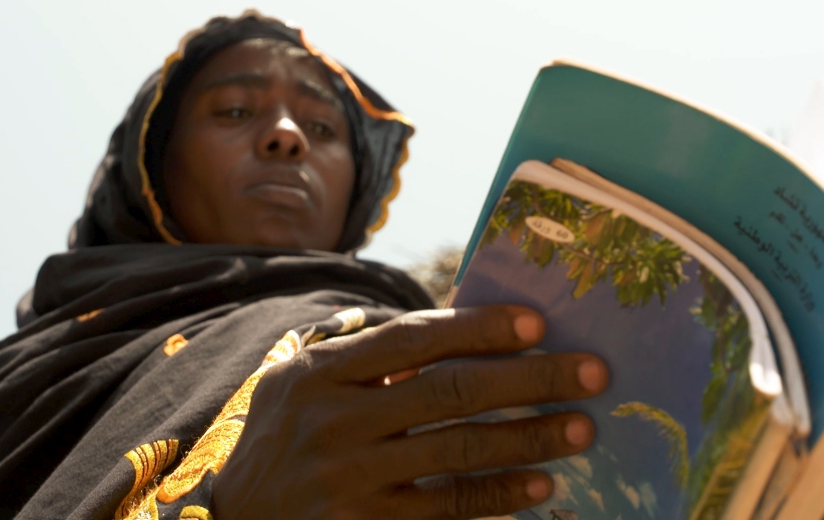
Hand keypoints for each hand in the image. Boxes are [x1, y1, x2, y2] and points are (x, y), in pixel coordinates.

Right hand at [211, 306, 607, 518]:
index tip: (537, 323)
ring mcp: (348, 481)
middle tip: (591, 373)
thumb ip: (372, 358)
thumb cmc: (287, 437)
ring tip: (580, 428)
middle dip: (529, 379)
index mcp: (322, 372)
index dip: (479, 328)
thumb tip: (464, 329)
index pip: (413, 339)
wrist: (232, 518)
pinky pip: (446, 512)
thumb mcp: (305, 383)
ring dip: (528, 439)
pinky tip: (538, 487)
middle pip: (449, 392)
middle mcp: (334, 422)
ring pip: (457, 453)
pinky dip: (496, 498)